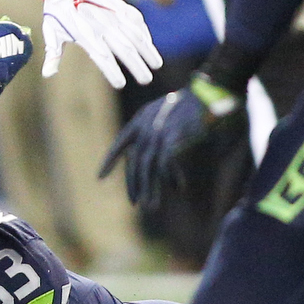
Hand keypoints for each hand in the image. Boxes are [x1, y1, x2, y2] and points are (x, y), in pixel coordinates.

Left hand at [38, 0, 162, 87]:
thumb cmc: (56, 11)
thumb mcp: (51, 32)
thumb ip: (53, 55)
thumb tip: (47, 75)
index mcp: (85, 35)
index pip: (102, 58)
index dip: (112, 71)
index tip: (120, 84)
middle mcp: (101, 25)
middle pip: (124, 49)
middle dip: (137, 65)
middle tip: (146, 80)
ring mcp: (111, 14)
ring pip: (133, 34)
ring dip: (147, 49)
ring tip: (156, 63)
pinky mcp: (117, 4)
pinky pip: (134, 18)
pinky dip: (143, 31)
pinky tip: (149, 42)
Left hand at [101, 73, 244, 206]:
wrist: (204, 96)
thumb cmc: (187, 108)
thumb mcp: (165, 117)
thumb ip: (156, 134)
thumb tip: (155, 159)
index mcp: (140, 120)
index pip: (119, 144)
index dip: (110, 161)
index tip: (100, 177)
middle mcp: (145, 127)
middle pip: (135, 161)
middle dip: (134, 184)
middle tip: (135, 203)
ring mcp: (157, 133)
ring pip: (147, 167)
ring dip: (149, 189)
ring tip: (150, 207)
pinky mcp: (171, 139)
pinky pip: (166, 164)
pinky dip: (171, 178)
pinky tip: (179, 188)